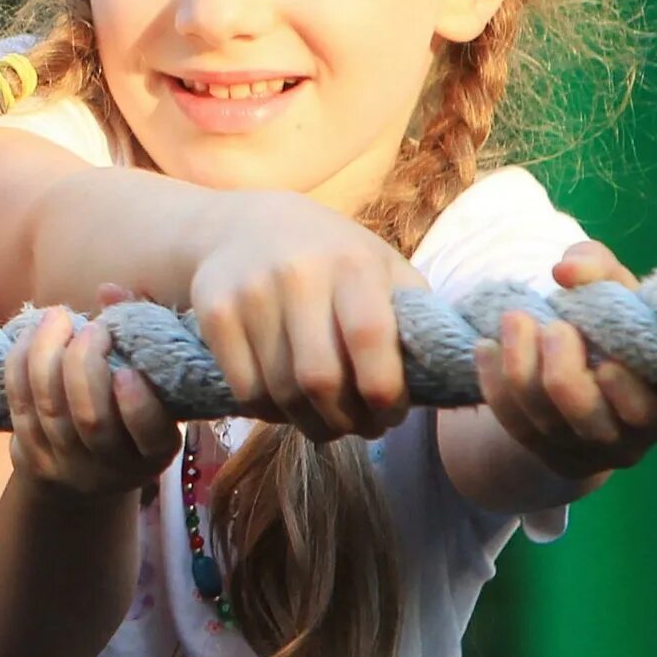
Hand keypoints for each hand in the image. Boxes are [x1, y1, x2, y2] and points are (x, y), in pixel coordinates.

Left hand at [5, 301, 180, 495]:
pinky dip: (21, 364)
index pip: (149, 434)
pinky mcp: (31, 457)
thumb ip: (138, 337)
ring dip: (48, 354)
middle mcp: (112, 467)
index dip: (138, 405)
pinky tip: (32, 335)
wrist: (84, 475)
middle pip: (90, 418)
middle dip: (85, 365)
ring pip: (49, 409)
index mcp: (154, 452)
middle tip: (93, 329)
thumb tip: (109, 291)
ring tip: (58, 317)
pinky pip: (19, 405)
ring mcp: (67, 465)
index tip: (127, 370)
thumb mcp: (149, 388)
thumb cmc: (127, 414)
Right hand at [186, 193, 421, 439]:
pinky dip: (269, 413)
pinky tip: (285, 407)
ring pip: (279, 392)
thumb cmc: (333, 259)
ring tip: (326, 423)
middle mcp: (297, 274)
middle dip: (345, 420)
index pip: (368, 338)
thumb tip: (443, 376)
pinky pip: (243, 389)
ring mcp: (249, 293)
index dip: (383, 391)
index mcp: (352, 264)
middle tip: (360, 430)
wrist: (245, 226)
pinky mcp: (213, 313)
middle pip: (318, 378)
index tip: (390, 414)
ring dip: (308, 423)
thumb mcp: (381, 268)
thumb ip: (411, 316)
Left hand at [474, 240, 656, 480]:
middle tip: (553, 326)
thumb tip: (567, 271)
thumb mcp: (617, 291)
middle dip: (563, 372)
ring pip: (545, 422)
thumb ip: (600, 271)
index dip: (625, 385)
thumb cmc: (614, 324)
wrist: (586, 362)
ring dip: (521, 368)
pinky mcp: (547, 454)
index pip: (653, 411)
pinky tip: (486, 346)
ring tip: (513, 320)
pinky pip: (513, 424)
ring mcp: (587, 453)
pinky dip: (494, 383)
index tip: (602, 350)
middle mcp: (632, 442)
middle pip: (590, 420)